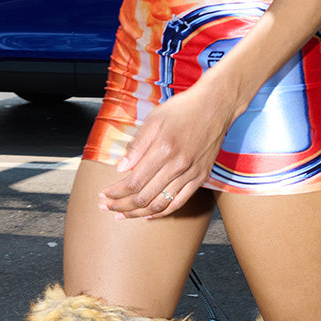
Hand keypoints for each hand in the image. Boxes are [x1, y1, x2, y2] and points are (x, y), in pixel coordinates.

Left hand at [98, 82, 234, 218]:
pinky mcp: (201, 177)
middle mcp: (178, 165)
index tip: (103, 195)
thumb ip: (137, 145)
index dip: (116, 193)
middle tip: (107, 207)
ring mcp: (191, 173)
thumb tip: (120, 167)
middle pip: (144, 197)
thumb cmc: (184, 109)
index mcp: (164, 149)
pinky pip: (179, 203)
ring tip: (122, 215)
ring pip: (160, 204)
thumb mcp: (155, 119)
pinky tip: (148, 215)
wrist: (217, 105)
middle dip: (121, 206)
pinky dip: (162, 213)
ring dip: (137, 213)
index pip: (134, 182)